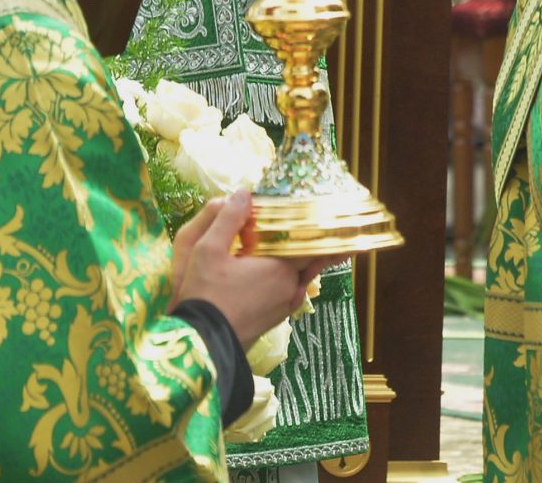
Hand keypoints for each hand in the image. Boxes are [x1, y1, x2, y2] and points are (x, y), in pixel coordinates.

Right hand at [173, 190, 341, 345]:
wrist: (200, 346)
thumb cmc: (204, 296)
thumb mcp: (207, 251)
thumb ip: (227, 220)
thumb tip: (243, 194)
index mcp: (281, 268)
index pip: (313, 243)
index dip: (323, 229)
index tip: (341, 221)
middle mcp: (290, 288)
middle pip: (310, 260)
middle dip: (316, 245)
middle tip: (332, 233)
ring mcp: (284, 307)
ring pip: (301, 278)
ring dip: (303, 263)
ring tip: (310, 248)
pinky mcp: (274, 320)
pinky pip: (291, 293)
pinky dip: (292, 279)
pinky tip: (282, 274)